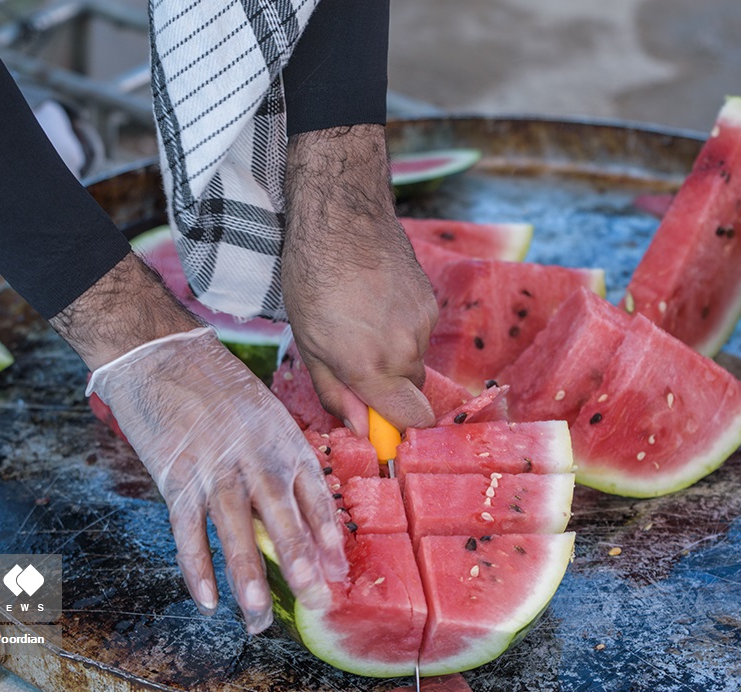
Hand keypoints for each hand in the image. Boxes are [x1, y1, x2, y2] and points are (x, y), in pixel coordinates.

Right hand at [52, 255, 346, 632]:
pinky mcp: (174, 474)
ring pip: (234, 527)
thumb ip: (279, 451)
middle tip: (315, 596)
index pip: (311, 488)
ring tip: (257, 616)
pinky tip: (206, 598)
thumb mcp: (261, 407)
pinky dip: (194, 565)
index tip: (339, 565)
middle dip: (298, 558)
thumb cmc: (214, 381)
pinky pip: (186, 528)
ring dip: (246, 574)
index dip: (326, 528)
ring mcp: (212, 466)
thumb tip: (298, 500)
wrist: (158, 352)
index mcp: (279, 435)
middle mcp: (252, 453)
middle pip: (280, 512)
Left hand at [282, 124, 438, 433]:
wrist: (342, 216)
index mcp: (370, 366)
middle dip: (386, 387)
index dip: (394, 426)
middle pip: (410, 392)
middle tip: (352, 358)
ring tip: (360, 321)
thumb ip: (337, 392)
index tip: (374, 420)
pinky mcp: (431, 301)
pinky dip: (401, 328)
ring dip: (392, 355)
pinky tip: (376, 303)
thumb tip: (361, 427)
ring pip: (414, 361)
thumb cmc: (312, 278)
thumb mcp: (308, 344)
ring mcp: (423, 323)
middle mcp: (405, 349)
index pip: (411, 420)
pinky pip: (420, 333)